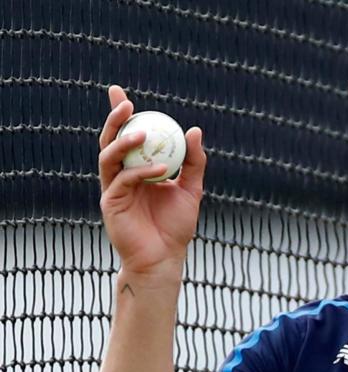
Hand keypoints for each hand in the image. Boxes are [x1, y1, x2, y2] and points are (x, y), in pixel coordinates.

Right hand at [98, 85, 206, 276]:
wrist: (165, 258)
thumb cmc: (175, 226)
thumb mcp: (191, 189)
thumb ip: (194, 162)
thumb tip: (194, 130)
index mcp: (136, 169)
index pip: (126, 136)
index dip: (119, 114)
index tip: (120, 93)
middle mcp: (121, 176)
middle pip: (110, 140)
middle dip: (114, 120)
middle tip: (125, 104)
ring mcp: (113, 189)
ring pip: (108, 157)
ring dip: (123, 142)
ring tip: (143, 134)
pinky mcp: (111, 203)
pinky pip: (123, 180)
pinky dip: (142, 171)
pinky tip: (162, 169)